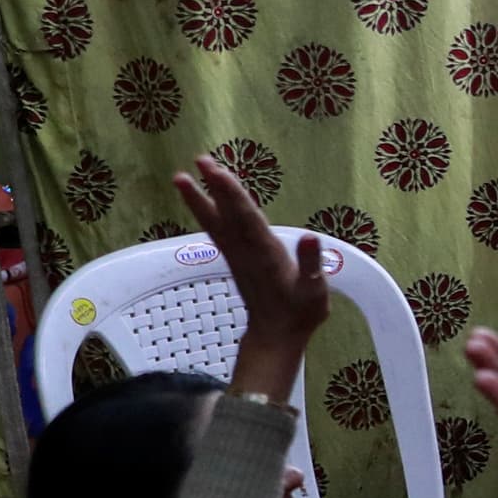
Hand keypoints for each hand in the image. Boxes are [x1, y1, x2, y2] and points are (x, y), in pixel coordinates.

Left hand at [178, 158, 328, 399]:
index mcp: (266, 254)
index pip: (247, 218)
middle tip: (200, 160)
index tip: (218, 172)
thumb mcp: (314, 292)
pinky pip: (217, 230)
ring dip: (200, 198)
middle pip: (226, 214)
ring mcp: (237, 255)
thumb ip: (311, 265)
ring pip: (216, 222)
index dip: (232, 194)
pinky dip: (207, 212)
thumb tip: (312, 236)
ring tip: (183, 177)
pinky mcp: (235, 259)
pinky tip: (201, 201)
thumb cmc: (300, 313)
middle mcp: (246, 251)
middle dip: (214, 187)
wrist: (276, 336)